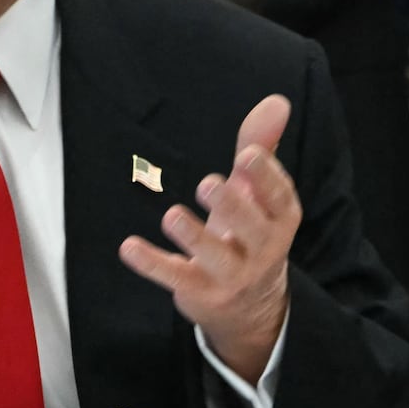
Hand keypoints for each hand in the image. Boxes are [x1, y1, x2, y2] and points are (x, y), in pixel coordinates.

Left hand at [119, 95, 300, 382]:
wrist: (249, 306)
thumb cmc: (249, 232)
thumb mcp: (256, 192)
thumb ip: (261, 146)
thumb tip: (276, 101)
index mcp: (279, 219)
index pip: (279, 199)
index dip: (266, 178)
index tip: (248, 155)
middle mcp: (261, 249)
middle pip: (252, 229)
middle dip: (232, 207)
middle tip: (208, 184)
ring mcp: (232, 275)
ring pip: (216, 257)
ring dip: (194, 237)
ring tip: (171, 215)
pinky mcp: (200, 291)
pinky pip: (176, 277)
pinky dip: (152, 264)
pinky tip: (129, 247)